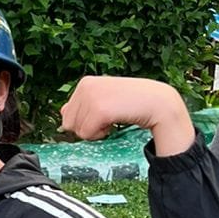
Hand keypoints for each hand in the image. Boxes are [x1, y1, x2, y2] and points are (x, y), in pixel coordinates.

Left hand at [59, 76, 193, 155]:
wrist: (156, 102)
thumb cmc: (132, 101)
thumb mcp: (104, 98)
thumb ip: (83, 105)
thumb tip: (62, 112)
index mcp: (84, 83)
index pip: (67, 116)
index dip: (85, 121)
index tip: (105, 113)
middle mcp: (84, 87)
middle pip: (69, 124)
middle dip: (88, 127)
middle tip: (108, 117)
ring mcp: (91, 97)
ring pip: (78, 131)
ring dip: (96, 131)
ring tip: (113, 117)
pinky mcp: (99, 110)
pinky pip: (88, 135)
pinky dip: (101, 134)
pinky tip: (115, 121)